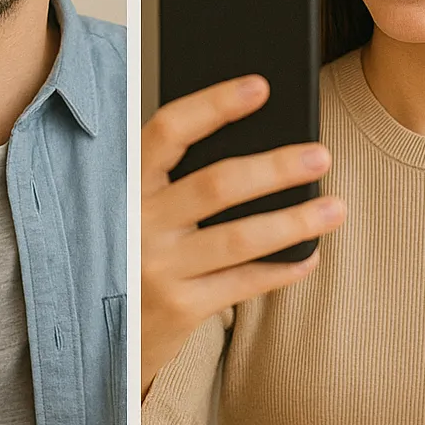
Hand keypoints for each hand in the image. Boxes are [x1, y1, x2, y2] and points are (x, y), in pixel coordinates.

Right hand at [142, 75, 344, 392]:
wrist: (90, 337)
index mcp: (123, 186)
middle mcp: (136, 225)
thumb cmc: (125, 255)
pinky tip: (308, 256)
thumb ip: (170, 181)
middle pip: (216, 185)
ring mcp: (157, 269)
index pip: (167, 133)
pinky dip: (281, 268)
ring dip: (294, 221)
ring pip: (239, 238)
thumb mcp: (129, 211)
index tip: (259, 87)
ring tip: (335, 207)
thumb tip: (256, 145)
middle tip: (321, 155)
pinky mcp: (178, 309)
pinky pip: (243, 283)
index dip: (213, 106)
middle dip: (275, 168)